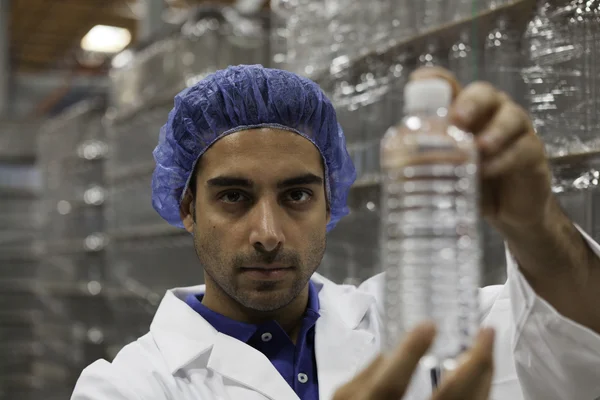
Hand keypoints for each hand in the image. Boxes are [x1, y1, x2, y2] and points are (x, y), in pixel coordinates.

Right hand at [332, 323, 494, 399]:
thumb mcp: (346, 397)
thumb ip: (367, 375)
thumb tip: (394, 350)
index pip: (391, 384)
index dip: (409, 354)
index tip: (428, 325)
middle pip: (448, 399)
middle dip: (473, 365)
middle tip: (485, 333)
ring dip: (483, 377)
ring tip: (486, 348)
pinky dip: (479, 393)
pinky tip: (479, 377)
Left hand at [410, 67, 553, 230]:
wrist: (508, 214)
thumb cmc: (473, 185)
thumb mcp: (446, 175)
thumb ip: (427, 167)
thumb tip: (397, 170)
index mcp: (463, 114)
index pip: (450, 87)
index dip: (435, 80)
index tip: (418, 80)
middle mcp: (490, 114)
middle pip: (484, 93)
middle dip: (470, 103)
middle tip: (458, 120)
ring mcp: (515, 131)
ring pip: (510, 116)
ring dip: (494, 131)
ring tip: (479, 148)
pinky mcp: (532, 153)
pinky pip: (522, 148)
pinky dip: (504, 159)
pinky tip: (489, 171)